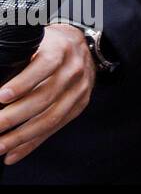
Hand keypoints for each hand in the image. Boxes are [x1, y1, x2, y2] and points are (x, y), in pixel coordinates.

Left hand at [0, 24, 95, 164]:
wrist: (80, 46)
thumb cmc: (48, 44)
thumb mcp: (36, 39)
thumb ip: (16, 54)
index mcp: (61, 49)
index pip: (44, 66)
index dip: (22, 83)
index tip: (0, 96)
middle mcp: (74, 70)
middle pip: (45, 97)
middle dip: (14, 116)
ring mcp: (79, 90)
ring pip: (50, 118)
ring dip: (20, 136)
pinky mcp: (79, 105)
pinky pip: (54, 128)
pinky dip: (32, 143)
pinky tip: (12, 154)